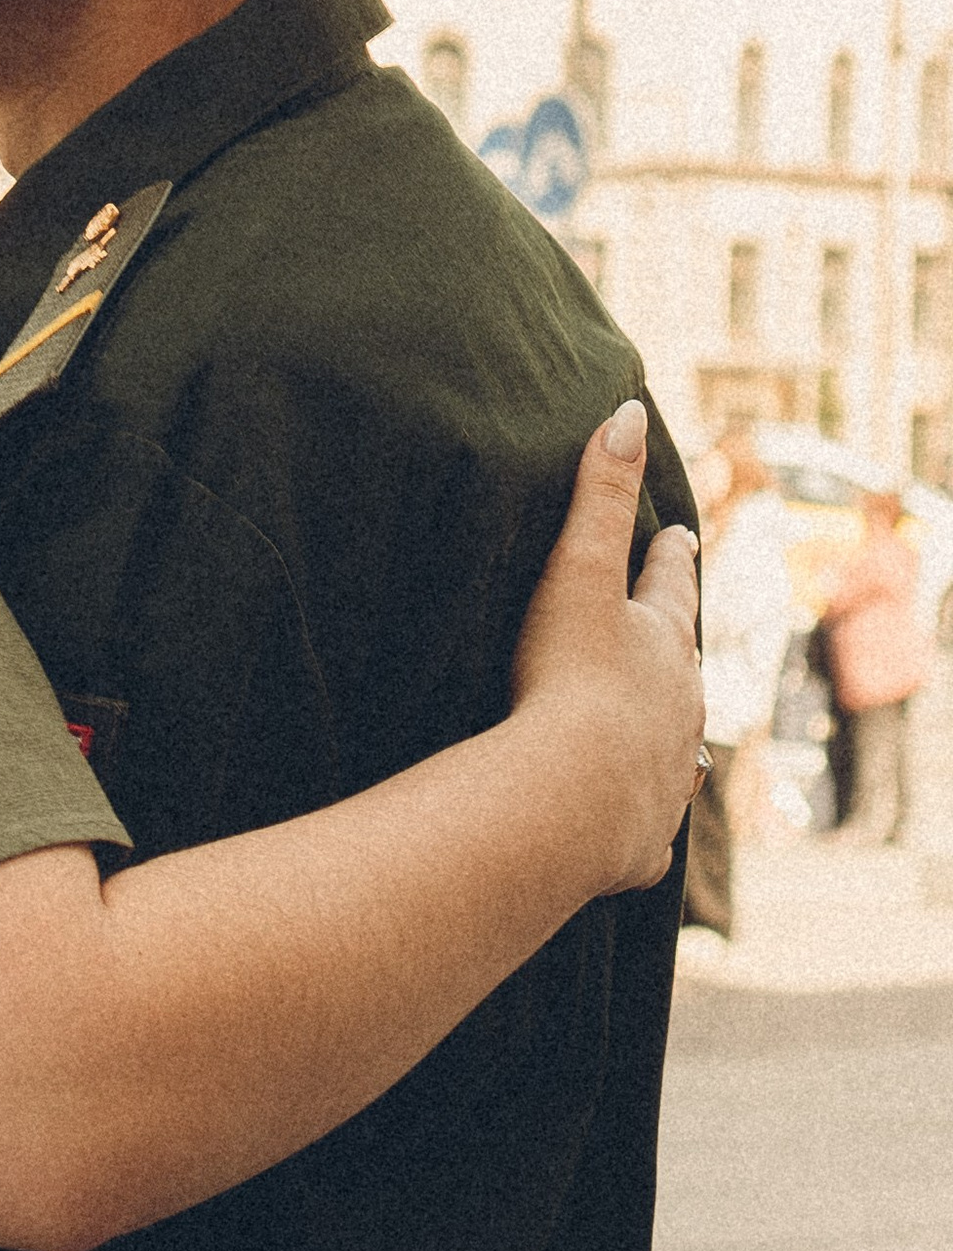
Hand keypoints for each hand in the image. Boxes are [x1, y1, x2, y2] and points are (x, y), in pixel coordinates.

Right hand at [507, 401, 702, 898]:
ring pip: (676, 748)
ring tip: (659, 730)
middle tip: (670, 635)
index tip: (682, 534)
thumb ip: (599, 495)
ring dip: (666, 735)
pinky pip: (645, 827)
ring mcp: (666, 777)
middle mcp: (679, 710)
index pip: (672, 588)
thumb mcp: (579, 574)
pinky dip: (638, 817)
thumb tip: (628, 411)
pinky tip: (628, 825)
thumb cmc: (568, 679)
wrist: (571, 797)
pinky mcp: (641, 839)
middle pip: (682, 669)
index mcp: (663, 645)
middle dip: (673, 651)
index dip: (672, 559)